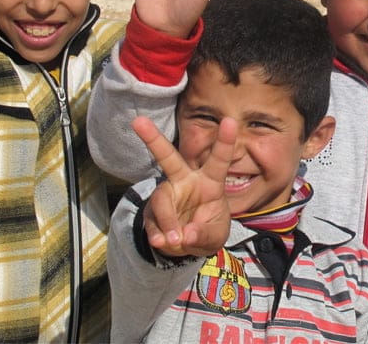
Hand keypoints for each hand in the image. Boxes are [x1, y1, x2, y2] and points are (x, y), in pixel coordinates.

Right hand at [134, 115, 234, 257]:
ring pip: (160, 200)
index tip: (230, 120)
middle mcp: (185, 181)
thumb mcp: (215, 236)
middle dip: (153, 139)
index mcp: (209, 181)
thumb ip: (203, 234)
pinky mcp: (152, 212)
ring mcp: (166, 195)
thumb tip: (185, 235)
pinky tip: (163, 243)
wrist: (189, 247)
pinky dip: (158, 235)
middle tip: (138, 121)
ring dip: (167, 221)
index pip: (218, 159)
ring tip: (175, 240)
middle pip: (168, 158)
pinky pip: (152, 222)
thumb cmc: (209, 229)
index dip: (224, 141)